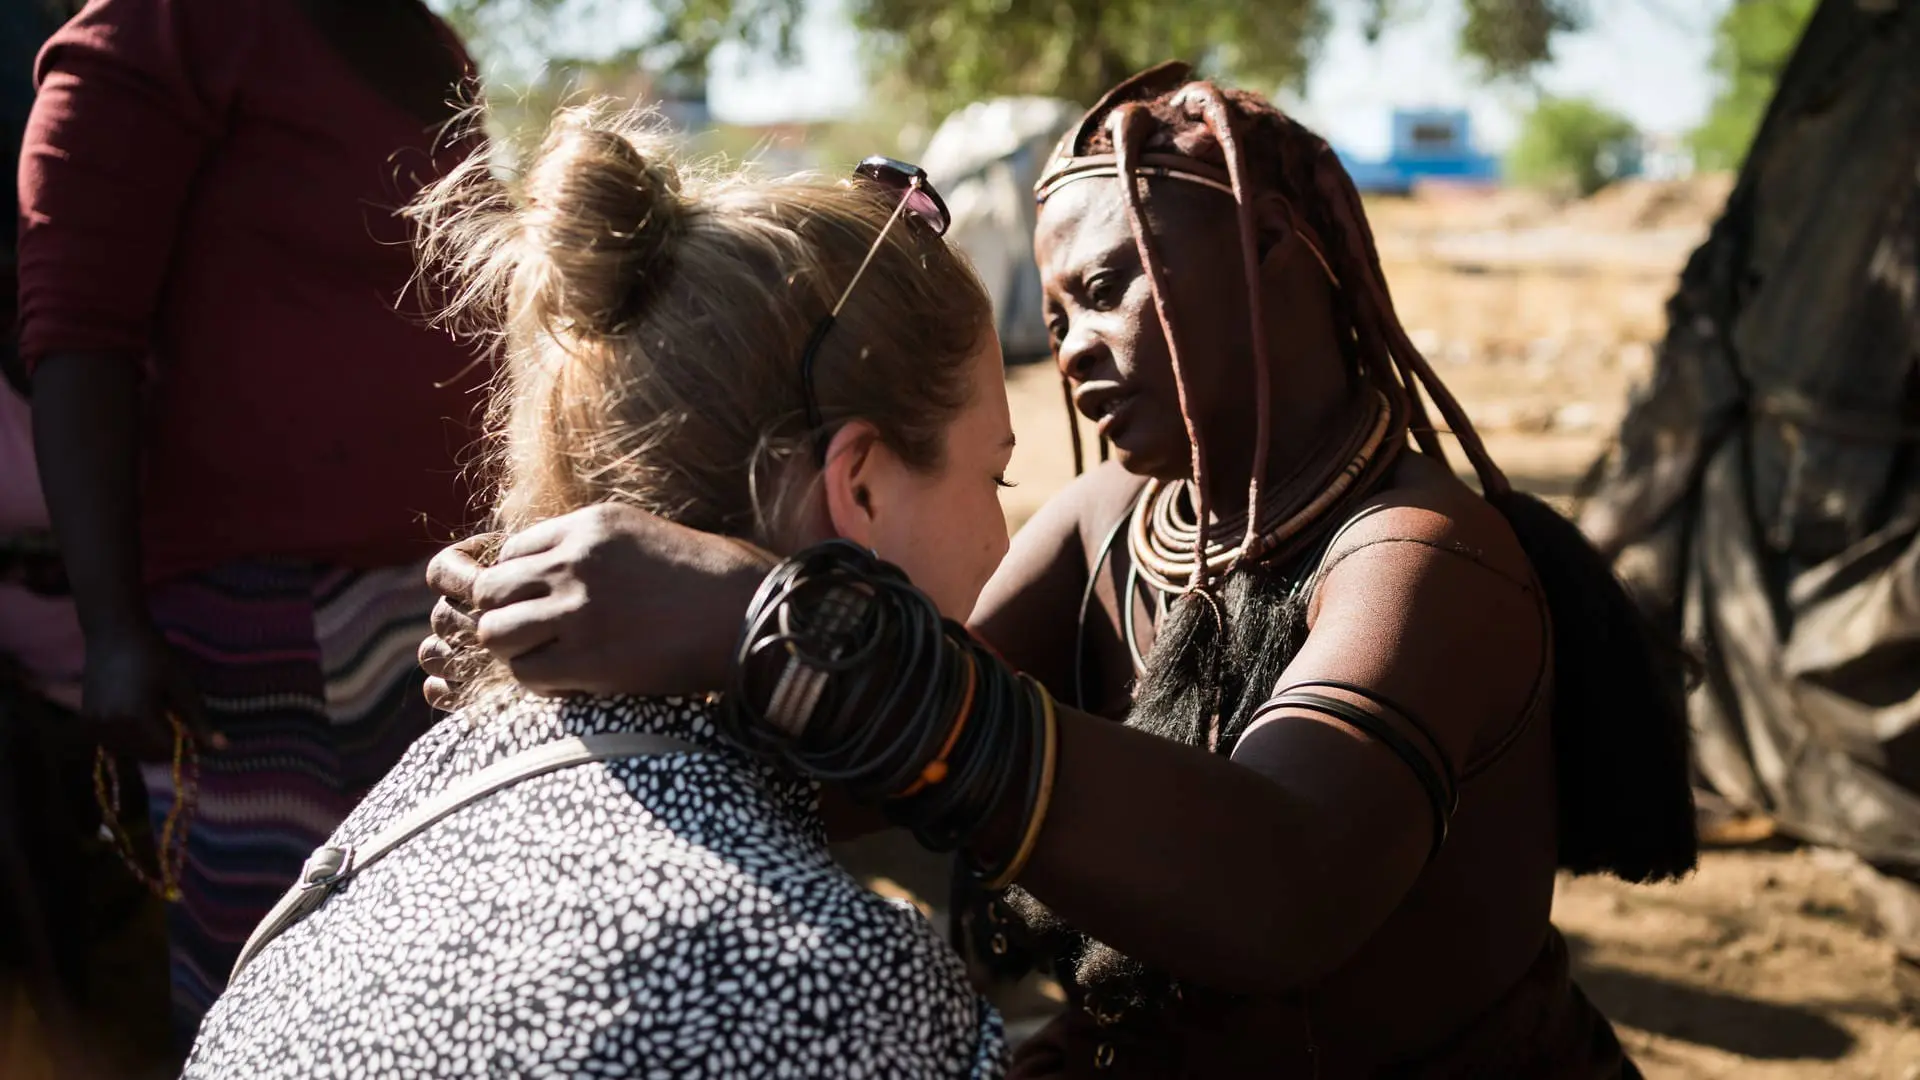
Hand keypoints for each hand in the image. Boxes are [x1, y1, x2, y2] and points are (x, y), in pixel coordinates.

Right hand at [81, 622, 223, 759]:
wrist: (114, 632)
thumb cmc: (153, 654)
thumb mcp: (182, 685)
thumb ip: (199, 720)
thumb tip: (222, 747)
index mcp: (137, 717)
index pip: (166, 750)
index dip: (184, 746)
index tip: (194, 735)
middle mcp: (111, 725)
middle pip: (146, 755)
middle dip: (165, 746)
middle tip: (176, 725)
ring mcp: (95, 724)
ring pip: (127, 752)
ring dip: (145, 746)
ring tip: (157, 720)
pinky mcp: (86, 719)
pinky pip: (110, 743)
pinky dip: (127, 740)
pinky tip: (138, 721)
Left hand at [423, 504, 773, 700]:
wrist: (755, 616)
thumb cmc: (716, 580)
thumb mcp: (647, 536)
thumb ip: (594, 548)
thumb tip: (554, 575)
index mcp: (590, 525)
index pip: (512, 550)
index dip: (521, 582)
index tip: (546, 603)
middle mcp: (575, 561)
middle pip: (490, 589)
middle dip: (505, 614)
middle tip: (537, 635)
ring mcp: (578, 609)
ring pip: (495, 632)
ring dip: (515, 650)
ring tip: (550, 658)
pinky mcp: (590, 657)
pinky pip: (525, 673)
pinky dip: (539, 681)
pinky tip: (571, 680)